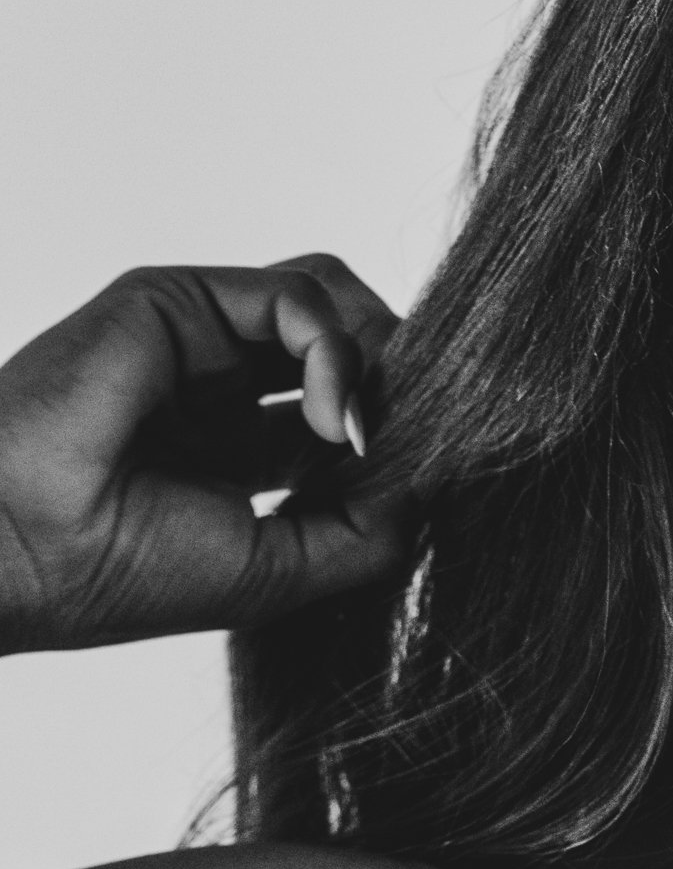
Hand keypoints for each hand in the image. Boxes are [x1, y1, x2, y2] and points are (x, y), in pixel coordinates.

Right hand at [0, 257, 414, 649]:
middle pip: (355, 355)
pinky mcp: (183, 300)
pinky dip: (339, 348)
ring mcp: (204, 342)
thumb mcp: (284, 570)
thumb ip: (371, 530)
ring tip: (376, 428)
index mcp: (242, 457)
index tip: (435, 478)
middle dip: (405, 392)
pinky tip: (334, 414)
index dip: (404, 437)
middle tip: (431, 440)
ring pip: (337, 306)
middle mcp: (226, 392)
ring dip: (383, 360)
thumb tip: (435, 479)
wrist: (24, 549)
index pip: (353, 417)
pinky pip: (300, 294)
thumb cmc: (125, 573)